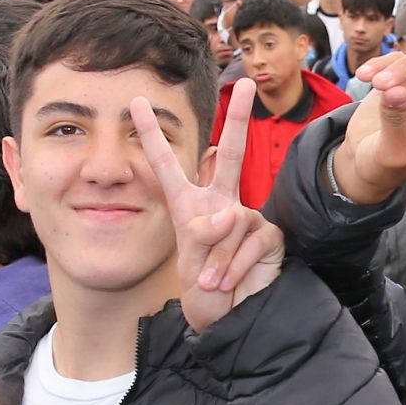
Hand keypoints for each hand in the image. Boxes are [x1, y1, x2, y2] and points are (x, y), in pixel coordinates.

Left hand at [130, 81, 283, 333]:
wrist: (232, 319)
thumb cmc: (204, 291)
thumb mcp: (191, 262)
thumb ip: (204, 234)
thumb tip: (232, 213)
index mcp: (190, 205)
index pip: (168, 165)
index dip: (152, 135)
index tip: (137, 102)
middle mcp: (221, 204)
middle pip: (231, 155)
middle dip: (240, 119)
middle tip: (248, 85)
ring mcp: (247, 217)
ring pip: (230, 224)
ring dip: (219, 260)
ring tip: (214, 282)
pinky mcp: (269, 234)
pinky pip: (249, 242)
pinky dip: (235, 266)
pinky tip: (231, 282)